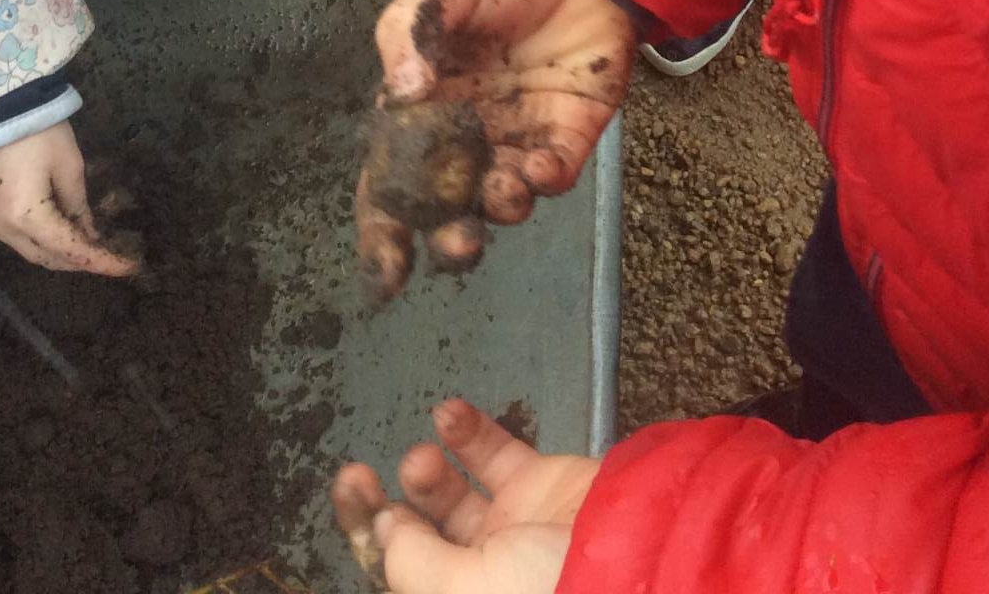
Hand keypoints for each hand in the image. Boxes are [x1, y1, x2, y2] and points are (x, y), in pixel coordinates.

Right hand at [0, 121, 137, 275]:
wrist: (5, 110)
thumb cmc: (41, 133)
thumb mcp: (70, 166)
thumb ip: (79, 206)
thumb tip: (89, 234)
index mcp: (25, 216)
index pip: (69, 250)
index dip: (101, 260)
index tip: (128, 266)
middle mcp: (2, 229)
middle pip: (46, 259)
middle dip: (82, 261)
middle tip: (115, 256)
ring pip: (31, 252)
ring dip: (63, 253)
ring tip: (97, 248)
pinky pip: (19, 238)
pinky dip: (45, 240)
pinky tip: (69, 234)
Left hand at [334, 397, 598, 593]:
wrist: (631, 550)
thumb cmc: (545, 588)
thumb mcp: (464, 590)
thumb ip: (413, 560)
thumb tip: (382, 530)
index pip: (397, 570)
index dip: (370, 533)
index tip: (356, 495)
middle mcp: (478, 572)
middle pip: (415, 535)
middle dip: (383, 502)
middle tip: (356, 472)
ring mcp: (509, 529)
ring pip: (450, 494)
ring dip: (427, 470)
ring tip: (422, 456)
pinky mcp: (538, 486)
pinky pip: (494, 455)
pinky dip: (469, 432)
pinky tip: (450, 413)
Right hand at [359, 0, 633, 300]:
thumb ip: (410, 33)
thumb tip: (400, 92)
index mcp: (424, 106)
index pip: (392, 180)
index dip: (384, 228)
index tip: (386, 269)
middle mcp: (468, 132)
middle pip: (449, 207)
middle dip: (450, 238)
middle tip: (456, 244)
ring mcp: (519, 134)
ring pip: (503, 198)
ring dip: (499, 208)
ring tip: (502, 191)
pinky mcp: (569, 129)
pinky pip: (554, 173)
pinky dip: (545, 181)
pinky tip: (539, 164)